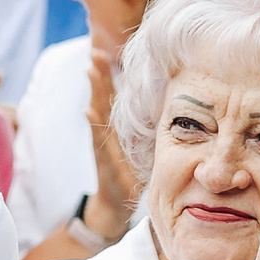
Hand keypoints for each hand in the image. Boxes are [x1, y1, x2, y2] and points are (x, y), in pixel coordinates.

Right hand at [83, 46, 139, 241]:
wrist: (114, 207)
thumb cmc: (129, 178)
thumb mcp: (143, 151)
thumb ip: (149, 133)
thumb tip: (172, 115)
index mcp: (119, 129)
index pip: (116, 97)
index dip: (112, 76)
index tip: (108, 52)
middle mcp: (108, 134)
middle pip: (104, 99)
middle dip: (101, 76)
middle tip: (95, 52)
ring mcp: (103, 147)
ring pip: (98, 114)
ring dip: (94, 92)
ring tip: (90, 70)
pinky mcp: (103, 163)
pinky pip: (98, 141)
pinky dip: (92, 125)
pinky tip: (87, 111)